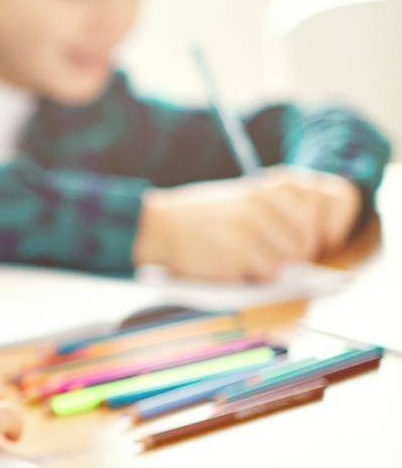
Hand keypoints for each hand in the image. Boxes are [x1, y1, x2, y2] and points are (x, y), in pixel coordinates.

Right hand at [133, 168, 362, 281]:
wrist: (159, 227)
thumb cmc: (200, 216)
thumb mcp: (238, 198)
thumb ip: (272, 210)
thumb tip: (309, 239)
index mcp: (260, 192)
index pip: (308, 218)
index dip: (308, 236)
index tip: (298, 243)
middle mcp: (255, 209)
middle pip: (301, 242)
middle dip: (293, 256)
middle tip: (276, 258)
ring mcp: (243, 232)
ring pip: (286, 259)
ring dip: (275, 266)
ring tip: (253, 262)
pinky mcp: (232, 255)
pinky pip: (265, 272)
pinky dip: (257, 275)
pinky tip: (239, 267)